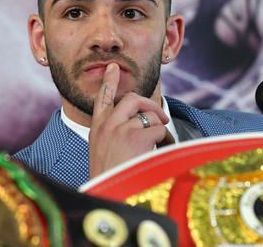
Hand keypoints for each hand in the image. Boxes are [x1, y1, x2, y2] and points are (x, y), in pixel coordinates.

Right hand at [88, 63, 169, 178]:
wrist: (107, 193)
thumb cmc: (107, 178)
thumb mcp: (100, 152)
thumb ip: (112, 136)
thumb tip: (137, 125)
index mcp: (96, 128)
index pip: (102, 98)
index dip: (109, 81)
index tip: (113, 68)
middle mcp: (108, 124)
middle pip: (132, 99)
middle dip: (149, 104)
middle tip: (159, 115)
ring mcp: (122, 129)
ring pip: (149, 115)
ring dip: (159, 127)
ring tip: (162, 142)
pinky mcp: (137, 137)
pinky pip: (159, 130)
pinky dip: (166, 138)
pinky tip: (163, 149)